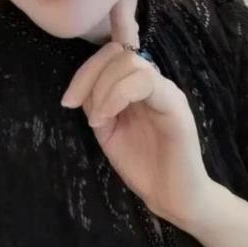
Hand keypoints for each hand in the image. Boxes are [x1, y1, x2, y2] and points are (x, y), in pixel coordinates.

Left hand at [60, 0, 215, 227]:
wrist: (172, 198)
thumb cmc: (142, 164)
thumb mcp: (108, 129)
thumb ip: (97, 103)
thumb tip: (81, 88)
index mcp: (136, 85)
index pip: (118, 50)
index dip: (97, 48)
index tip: (72, 90)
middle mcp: (153, 82)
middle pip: (117, 53)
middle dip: (88, 74)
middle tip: (72, 104)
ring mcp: (166, 91)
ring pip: (130, 62)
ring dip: (102, 88)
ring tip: (96, 120)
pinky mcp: (175, 106)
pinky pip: (146, 82)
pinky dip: (118, 95)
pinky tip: (106, 118)